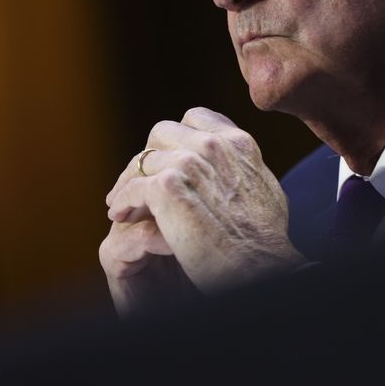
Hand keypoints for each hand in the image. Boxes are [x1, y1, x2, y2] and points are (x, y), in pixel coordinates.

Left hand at [104, 107, 305, 298]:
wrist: (260, 266)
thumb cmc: (264, 241)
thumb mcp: (263, 188)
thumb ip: (242, 168)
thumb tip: (232, 167)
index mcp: (237, 143)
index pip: (195, 119)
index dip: (176, 139)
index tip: (167, 161)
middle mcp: (213, 145)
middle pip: (163, 133)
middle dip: (149, 157)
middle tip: (141, 182)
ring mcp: (189, 163)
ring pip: (143, 160)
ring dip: (129, 182)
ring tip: (123, 205)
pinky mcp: (167, 187)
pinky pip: (133, 186)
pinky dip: (123, 200)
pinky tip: (120, 215)